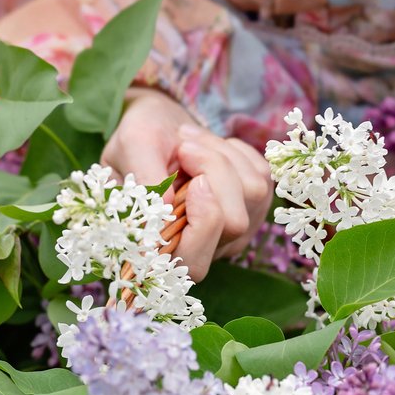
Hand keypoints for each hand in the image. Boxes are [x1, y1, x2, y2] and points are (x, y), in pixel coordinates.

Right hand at [101, 88, 272, 279]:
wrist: (164, 132)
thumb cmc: (142, 144)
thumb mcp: (133, 148)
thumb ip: (146, 179)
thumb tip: (167, 203)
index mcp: (165, 249)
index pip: (195, 262)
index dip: (202, 224)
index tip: (194, 182)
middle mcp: (204, 248)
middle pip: (234, 223)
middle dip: (214, 173)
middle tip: (184, 148)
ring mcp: (235, 230)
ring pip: (253, 194)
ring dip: (222, 155)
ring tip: (190, 142)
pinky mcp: (257, 204)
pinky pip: (261, 174)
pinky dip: (236, 151)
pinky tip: (210, 147)